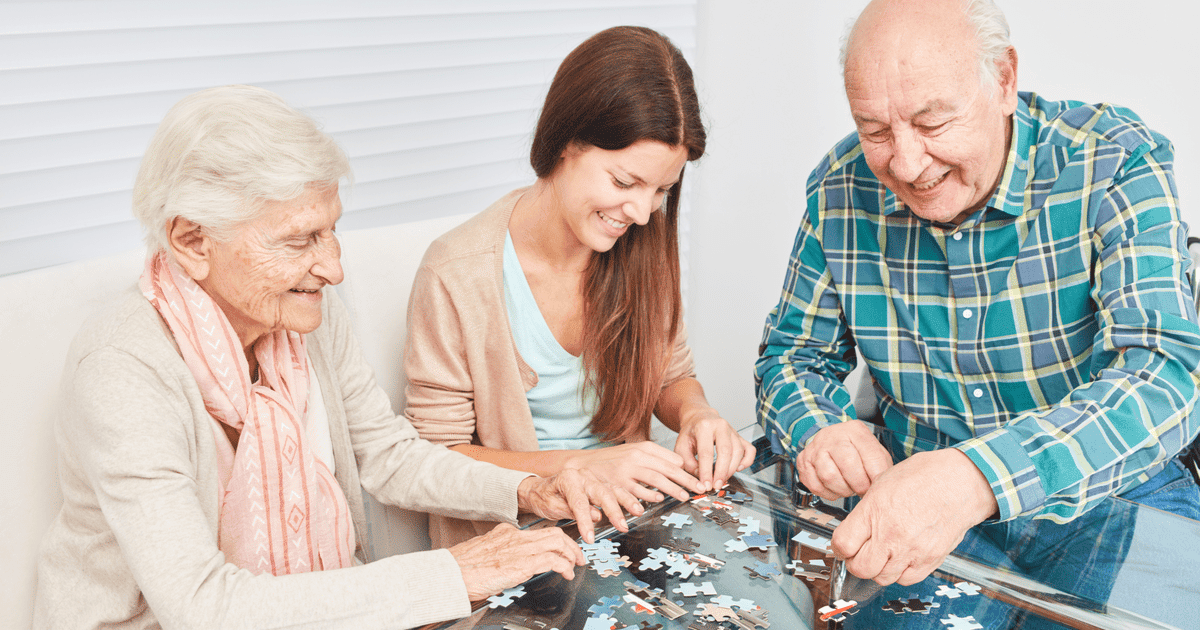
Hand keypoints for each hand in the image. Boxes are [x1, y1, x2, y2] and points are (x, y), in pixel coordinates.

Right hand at [450, 523, 583, 600]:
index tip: (562, 549)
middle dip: (570, 544)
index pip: (537, 531)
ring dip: (571, 554)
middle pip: (553, 533)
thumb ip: (500, 555)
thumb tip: (509, 567)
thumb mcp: (484, 554)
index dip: (554, 540)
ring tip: (576, 565)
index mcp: (506, 533)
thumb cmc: (461, 568)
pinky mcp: (522, 563)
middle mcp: (515, 536)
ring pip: (557, 542)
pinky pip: (553, 559)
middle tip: (578, 557)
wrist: (451, 573)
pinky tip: (566, 574)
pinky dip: (564, 566)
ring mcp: (520, 548)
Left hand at [517, 469, 643, 542]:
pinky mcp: (600, 483)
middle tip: (622, 526)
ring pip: (613, 489)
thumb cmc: (544, 497)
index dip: (585, 521)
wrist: (540, 489)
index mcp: (568, 479)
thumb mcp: (552, 506)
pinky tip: (637, 506)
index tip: (590, 537)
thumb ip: (572, 510)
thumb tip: (595, 516)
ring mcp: (593, 478)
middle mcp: (583, 476)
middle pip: (601, 492)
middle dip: (613, 511)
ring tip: (637, 511)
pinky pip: (615, 490)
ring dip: (627, 501)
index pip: (579, 502)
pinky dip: (627, 498)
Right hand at [563, 442, 702, 504]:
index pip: (670, 459)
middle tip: (698, 490)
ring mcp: (626, 470)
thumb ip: (656, 456)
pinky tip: (658, 500)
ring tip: (683, 496)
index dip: (686, 470)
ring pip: (654, 479)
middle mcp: (635, 457)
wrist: (582, 465)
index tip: (698, 479)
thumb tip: (679, 463)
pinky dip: (648, 496)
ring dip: (671, 489)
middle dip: (685, 480)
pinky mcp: (616, 483)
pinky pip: (636, 491)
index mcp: (642, 448)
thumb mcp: (634, 451)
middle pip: (666, 468)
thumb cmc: (611, 460)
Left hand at [673, 409, 755, 491]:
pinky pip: (749, 450)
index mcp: (704, 427)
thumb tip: (700, 478)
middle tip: (716, 485)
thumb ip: (688, 462)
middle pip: (726, 452)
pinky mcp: (739, 436)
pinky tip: (738, 469)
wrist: (699, 418)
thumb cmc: (690, 432)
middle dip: (721, 472)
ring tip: (722, 480)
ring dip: (731, 469)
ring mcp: (732, 430)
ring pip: (738, 451)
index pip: (706, 452)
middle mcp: (721, 426)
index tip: (706, 485)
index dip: (706, 471)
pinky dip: (747, 461)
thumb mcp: (681, 445)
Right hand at [796, 420, 892, 499]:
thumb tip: (882, 488)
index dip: (876, 476)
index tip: (877, 485)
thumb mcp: (874, 452)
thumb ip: (880, 467)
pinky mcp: (803, 462)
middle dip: (858, 484)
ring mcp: (815, 448)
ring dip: (842, 489)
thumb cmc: (856, 451)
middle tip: (862, 488)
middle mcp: (832, 436)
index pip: (871, 456)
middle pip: (847, 465)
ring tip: (848, 487)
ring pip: (828, 477)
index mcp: (855, 431)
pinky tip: (835, 487)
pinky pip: (815, 485)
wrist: (832, 443)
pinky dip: (828, 492)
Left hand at [831, 448, 998, 585]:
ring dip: (878, 569)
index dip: (839, 547)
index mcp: (875, 510)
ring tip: (883, 553)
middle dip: (856, 562)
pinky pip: (905, 579)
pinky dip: (899, 572)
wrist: (961, 482)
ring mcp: (912, 550)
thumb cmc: (924, 476)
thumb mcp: (882, 483)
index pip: (843, 544)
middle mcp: (892, 533)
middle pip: (860, 568)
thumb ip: (865, 511)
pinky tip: (901, 557)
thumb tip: (852, 530)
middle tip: (860, 553)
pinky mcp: (929, 560)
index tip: (843, 545)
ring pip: (882, 577)